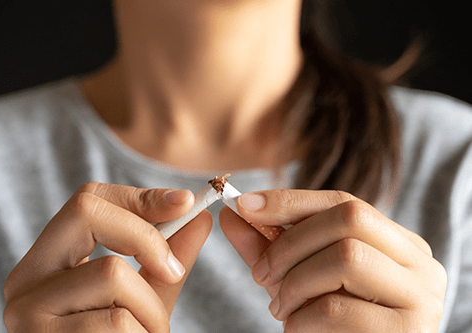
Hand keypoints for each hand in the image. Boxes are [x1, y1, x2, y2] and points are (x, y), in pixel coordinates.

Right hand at [4, 182, 211, 331]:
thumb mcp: (145, 295)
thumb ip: (168, 258)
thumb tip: (200, 217)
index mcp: (48, 260)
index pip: (88, 200)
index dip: (140, 197)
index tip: (186, 203)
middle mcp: (26, 279)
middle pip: (87, 213)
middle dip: (146, 238)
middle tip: (173, 271)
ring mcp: (28, 311)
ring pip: (113, 274)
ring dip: (150, 310)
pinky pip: (117, 321)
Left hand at [220, 190, 446, 331]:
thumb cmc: (330, 323)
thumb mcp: (299, 276)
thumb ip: (269, 246)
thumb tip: (230, 213)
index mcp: (398, 242)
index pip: (343, 201)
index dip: (290, 200)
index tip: (244, 205)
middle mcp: (419, 262)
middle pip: (350, 219)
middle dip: (291, 243)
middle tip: (261, 274)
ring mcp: (421, 296)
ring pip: (347, 257)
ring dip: (296, 282)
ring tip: (281, 308)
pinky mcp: (409, 332)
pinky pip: (338, 308)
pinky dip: (303, 317)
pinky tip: (297, 328)